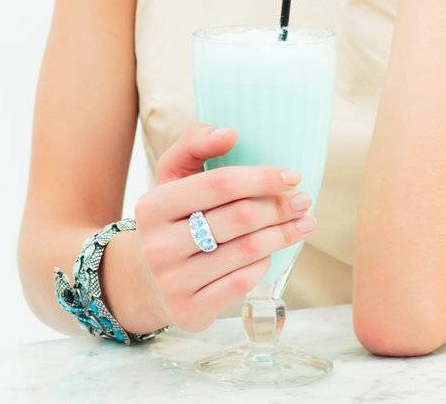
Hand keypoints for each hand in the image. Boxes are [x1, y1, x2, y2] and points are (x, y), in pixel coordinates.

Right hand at [131, 123, 316, 331]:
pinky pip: (242, 282)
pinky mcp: (190, 311)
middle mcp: (159, 246)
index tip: (293, 175)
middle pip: (240, 218)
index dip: (262, 177)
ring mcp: (173, 282)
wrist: (142, 278)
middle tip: (304, 200)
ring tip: (304, 222)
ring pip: (247, 251)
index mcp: (153, 205)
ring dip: (284, 234)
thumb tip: (229, 134)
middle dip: (280, 206)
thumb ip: (196, 142)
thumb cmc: (172, 216)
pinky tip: (272, 251)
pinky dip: (264, 263)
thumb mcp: (172, 175)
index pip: (220, 184)